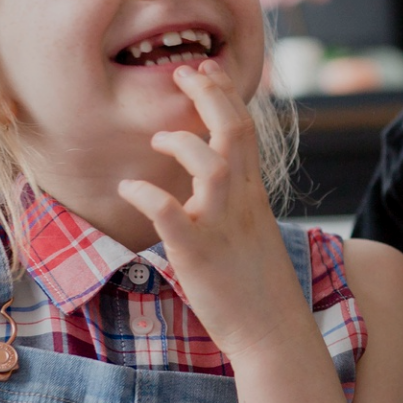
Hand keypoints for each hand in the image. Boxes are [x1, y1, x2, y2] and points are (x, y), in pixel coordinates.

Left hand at [117, 59, 313, 359]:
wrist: (272, 333)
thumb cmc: (259, 288)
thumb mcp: (254, 233)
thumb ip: (237, 203)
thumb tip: (216, 183)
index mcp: (254, 195)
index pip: (245, 129)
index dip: (225, 94)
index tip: (206, 69)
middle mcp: (242, 202)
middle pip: (233, 130)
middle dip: (208, 94)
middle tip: (183, 71)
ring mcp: (221, 226)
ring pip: (209, 163)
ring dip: (180, 141)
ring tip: (158, 138)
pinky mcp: (197, 253)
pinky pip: (169, 213)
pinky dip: (147, 194)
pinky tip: (129, 188)